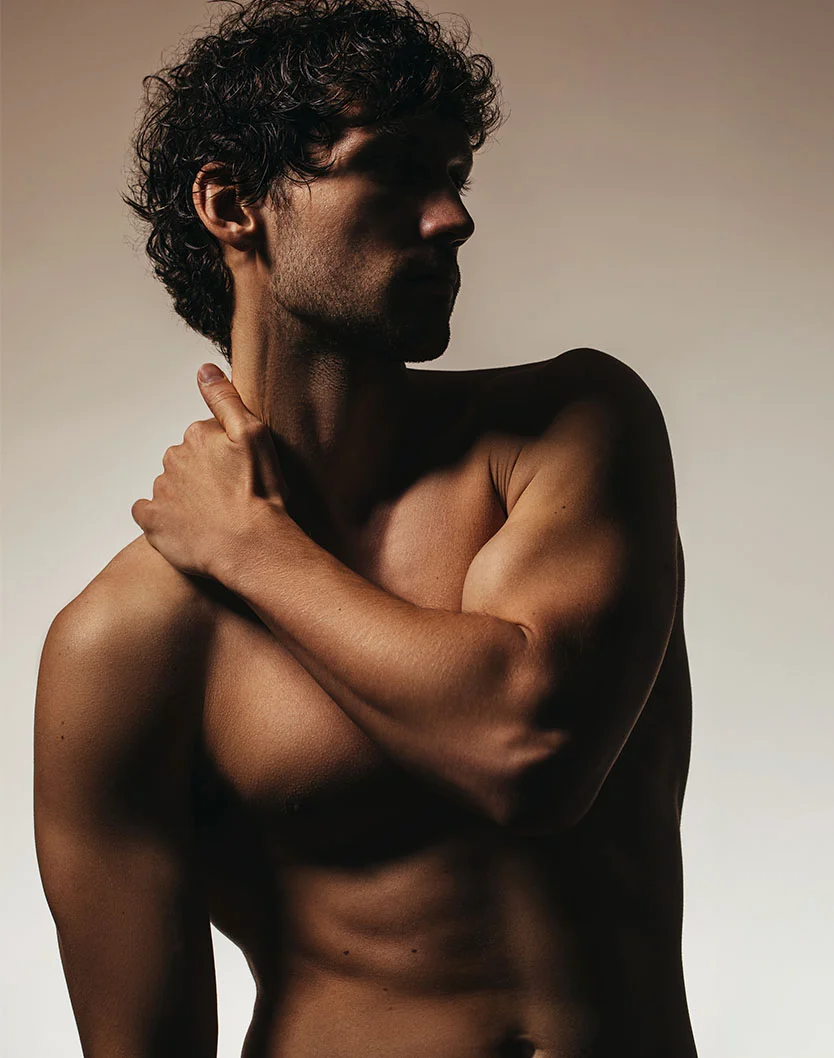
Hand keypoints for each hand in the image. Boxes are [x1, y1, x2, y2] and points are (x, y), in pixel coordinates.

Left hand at [132, 363, 286, 577]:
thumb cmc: (261, 495)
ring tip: (214, 517)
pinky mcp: (153, 522)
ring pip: (170, 486)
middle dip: (203, 475)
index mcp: (197, 435)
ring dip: (186, 497)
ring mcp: (161, 491)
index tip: (241, 474)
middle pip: (186, 461)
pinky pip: (147, 512)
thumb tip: (203, 370)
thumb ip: (226, 399)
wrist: (252, 547)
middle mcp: (173, 458)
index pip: (205, 437)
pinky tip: (183, 526)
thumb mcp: (254, 436)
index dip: (225, 456)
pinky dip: (161, 517)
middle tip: (230, 496)